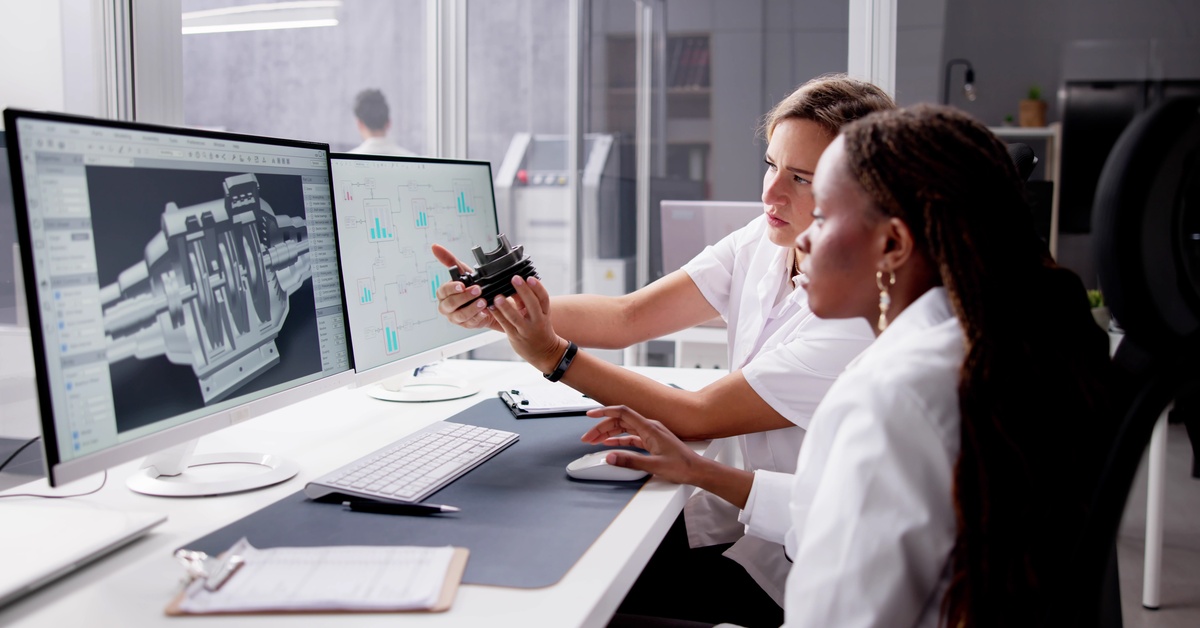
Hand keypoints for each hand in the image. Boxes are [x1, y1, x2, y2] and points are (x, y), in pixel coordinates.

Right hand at [432, 244, 500, 330]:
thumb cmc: (471, 285)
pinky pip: (470, 323)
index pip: (443, 292)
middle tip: (478, 290)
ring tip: (483, 301)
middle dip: (465, 297)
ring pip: (460, 315)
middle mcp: (447, 307)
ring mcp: (456, 317)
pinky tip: (485, 312)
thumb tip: (435, 247)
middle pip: (450, 304)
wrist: (486, 299)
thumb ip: (449, 260)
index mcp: (444, 294)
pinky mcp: (466, 325)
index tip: (461, 285)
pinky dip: (478, 317)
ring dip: (472, 308)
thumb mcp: (462, 272)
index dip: (452, 288)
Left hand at [488, 275, 567, 372]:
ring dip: (506, 307)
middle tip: (514, 278)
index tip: (530, 277)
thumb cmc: (540, 330)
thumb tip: (518, 285)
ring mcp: (526, 330)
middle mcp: (537, 321)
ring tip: (498, 297)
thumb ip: (531, 303)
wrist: (544, 352)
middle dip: (523, 291)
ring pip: (516, 317)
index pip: (543, 298)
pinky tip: (491, 307)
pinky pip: (505, 324)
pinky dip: (498, 315)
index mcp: (545, 313)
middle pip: (532, 304)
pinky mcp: (515, 336)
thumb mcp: (541, 315)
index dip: (538, 287)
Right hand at [580, 405, 704, 485]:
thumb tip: (610, 457)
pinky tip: (610, 444)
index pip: (623, 413)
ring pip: (625, 429)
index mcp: (650, 428)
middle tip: (588, 438)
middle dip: (602, 427)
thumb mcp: (654, 466)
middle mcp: (650, 427)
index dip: (605, 411)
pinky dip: (619, 440)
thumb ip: (630, 461)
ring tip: (594, 441)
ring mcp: (651, 434)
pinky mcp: (653, 441)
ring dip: (609, 434)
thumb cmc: (682, 466)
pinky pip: (631, 437)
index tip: (590, 415)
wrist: (698, 470)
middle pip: (620, 421)